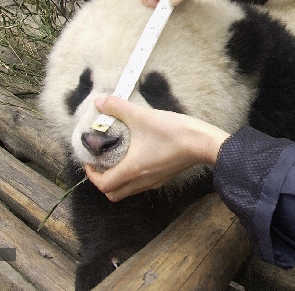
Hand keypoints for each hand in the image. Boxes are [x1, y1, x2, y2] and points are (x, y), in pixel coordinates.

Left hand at [84, 96, 228, 201]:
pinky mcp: (164, 177)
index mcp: (131, 170)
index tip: (91, 159)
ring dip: (118, 180)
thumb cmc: (173, 133)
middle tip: (101, 162)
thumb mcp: (142, 116)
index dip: (91, 174)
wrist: (203, 143)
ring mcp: (154, 181)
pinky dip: (132, 177)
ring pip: (127, 190)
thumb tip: (100, 101)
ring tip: (117, 158)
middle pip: (113, 194)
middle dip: (103, 180)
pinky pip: (141, 184)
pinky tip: (137, 156)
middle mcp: (141, 181)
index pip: (102, 185)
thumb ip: (119, 108)